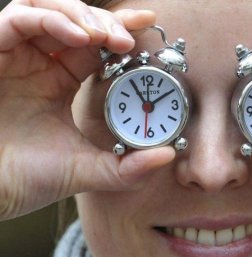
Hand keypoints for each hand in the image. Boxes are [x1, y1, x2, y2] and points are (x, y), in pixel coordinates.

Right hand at [0, 0, 174, 219]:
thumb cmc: (26, 178)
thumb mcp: (85, 169)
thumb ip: (127, 167)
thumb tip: (168, 156)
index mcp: (60, 82)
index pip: (95, 45)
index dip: (121, 30)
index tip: (147, 24)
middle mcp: (39, 63)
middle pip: (76, 21)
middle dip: (106, 23)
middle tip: (127, 39)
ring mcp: (16, 55)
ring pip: (49, 8)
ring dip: (82, 15)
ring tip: (106, 37)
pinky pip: (20, 18)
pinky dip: (53, 20)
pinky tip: (80, 39)